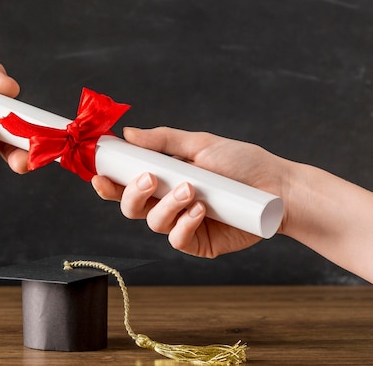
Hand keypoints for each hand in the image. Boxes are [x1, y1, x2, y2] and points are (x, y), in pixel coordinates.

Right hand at [92, 126, 289, 257]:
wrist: (278, 188)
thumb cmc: (242, 163)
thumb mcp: (201, 144)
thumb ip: (163, 140)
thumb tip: (129, 133)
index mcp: (164, 178)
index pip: (126, 183)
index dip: (108, 182)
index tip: (98, 174)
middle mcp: (168, 201)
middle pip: (131, 206)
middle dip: (132, 194)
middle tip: (150, 179)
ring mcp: (182, 223)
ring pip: (152, 223)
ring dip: (166, 206)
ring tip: (191, 191)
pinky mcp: (198, 242)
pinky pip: (176, 239)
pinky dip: (184, 224)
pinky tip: (201, 210)